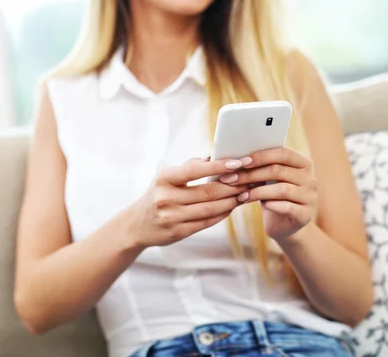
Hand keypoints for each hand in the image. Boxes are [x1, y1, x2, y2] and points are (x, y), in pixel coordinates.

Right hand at [127, 157, 247, 247]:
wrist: (137, 225)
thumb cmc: (159, 194)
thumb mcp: (167, 177)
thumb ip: (190, 166)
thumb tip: (216, 155)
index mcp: (164, 178)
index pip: (195, 169)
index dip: (219, 166)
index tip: (239, 162)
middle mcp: (166, 198)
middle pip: (208, 191)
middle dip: (233, 185)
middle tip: (250, 179)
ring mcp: (172, 217)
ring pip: (211, 208)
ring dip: (232, 201)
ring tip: (245, 193)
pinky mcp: (178, 232)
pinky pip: (207, 222)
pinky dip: (223, 213)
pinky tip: (232, 206)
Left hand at [219, 148, 316, 239]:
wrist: (283, 225)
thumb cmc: (272, 196)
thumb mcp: (267, 179)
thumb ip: (260, 166)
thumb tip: (236, 158)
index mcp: (302, 163)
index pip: (283, 153)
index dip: (261, 156)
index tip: (240, 161)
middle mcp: (310, 178)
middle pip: (279, 171)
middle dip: (252, 174)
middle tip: (231, 179)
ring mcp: (310, 197)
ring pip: (282, 190)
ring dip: (257, 192)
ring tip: (240, 195)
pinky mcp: (306, 215)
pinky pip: (287, 207)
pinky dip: (270, 205)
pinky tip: (257, 205)